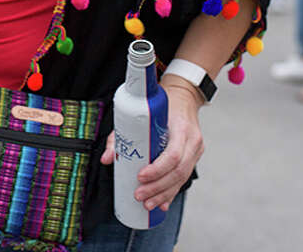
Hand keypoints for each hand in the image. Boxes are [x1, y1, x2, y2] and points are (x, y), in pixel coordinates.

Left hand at [100, 78, 204, 212]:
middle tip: (139, 195)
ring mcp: (196, 149)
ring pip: (182, 178)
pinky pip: (184, 177)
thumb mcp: (140, 114)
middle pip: (178, 171)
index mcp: (180, 127)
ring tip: (147, 204)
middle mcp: (192, 140)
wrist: (183, 97)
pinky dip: (172, 191)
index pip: (173, 154)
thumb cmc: (160, 105)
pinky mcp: (194, 156)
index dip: (157, 169)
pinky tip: (162, 203)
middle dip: (158, 187)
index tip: (140, 176)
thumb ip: (121, 135)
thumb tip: (106, 159)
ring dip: (164, 194)